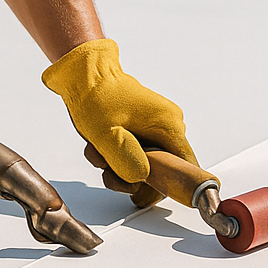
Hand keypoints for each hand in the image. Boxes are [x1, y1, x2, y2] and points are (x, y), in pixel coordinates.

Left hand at [41, 38, 197, 207]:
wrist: (81, 74)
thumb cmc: (94, 95)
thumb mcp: (106, 134)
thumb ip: (126, 160)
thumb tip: (142, 178)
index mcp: (168, 124)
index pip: (186, 167)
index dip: (169, 186)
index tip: (144, 193)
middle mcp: (167, 125)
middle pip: (163, 170)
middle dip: (133, 178)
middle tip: (110, 174)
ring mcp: (154, 126)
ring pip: (146, 164)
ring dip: (120, 168)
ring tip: (100, 156)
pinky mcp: (141, 128)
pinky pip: (136, 154)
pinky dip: (118, 158)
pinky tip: (101, 150)